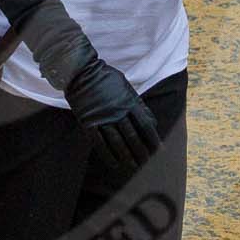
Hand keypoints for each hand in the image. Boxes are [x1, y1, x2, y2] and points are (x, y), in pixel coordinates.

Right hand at [64, 60, 160, 175]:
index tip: (158, 149)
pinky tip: (115, 164)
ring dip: (126, 157)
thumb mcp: (126, 86)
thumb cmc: (106, 78)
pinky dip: (108, 155)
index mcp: (128, 102)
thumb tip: (152, 122)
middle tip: (146, 163)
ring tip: (133, 167)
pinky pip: (100, 143)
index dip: (153, 139)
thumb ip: (139, 104)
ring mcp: (102, 118)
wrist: (81, 72)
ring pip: (117, 142)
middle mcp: (117, 112)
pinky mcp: (89, 123)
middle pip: (132, 136)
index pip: (145, 125)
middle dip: (141, 152)